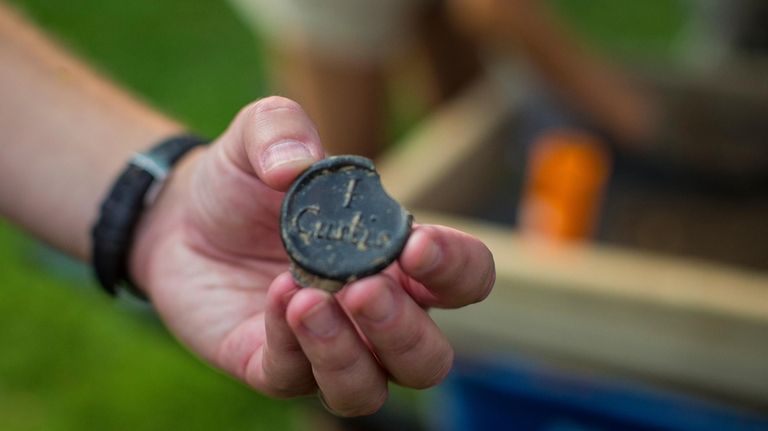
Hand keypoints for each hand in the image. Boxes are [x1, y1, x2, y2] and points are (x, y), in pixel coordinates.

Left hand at [129, 97, 494, 415]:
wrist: (177, 218)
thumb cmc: (242, 181)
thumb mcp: (258, 135)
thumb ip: (282, 127)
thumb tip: (297, 165)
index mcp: (397, 259)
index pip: (464, 279)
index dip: (457, 268)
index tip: (418, 245)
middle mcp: (373, 314)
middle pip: (427, 357)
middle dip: (404, 331)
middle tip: (364, 288)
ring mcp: (326, 346)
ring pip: (370, 389)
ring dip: (349, 356)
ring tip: (308, 300)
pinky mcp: (273, 366)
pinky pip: (296, 379)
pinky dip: (290, 344)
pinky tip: (274, 296)